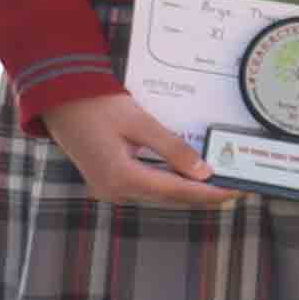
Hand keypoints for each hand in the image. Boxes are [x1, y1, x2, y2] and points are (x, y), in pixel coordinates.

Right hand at [43, 88, 227, 212]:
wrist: (59, 101)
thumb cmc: (96, 106)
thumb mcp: (140, 123)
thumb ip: (173, 148)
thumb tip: (203, 172)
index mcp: (121, 177)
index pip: (177, 191)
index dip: (210, 193)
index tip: (238, 191)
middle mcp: (114, 190)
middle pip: (170, 198)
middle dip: (204, 194)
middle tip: (238, 187)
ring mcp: (109, 189)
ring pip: (159, 195)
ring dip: (189, 191)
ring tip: (221, 184)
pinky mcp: (108, 182)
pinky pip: (147, 188)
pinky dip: (170, 184)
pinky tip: (190, 178)